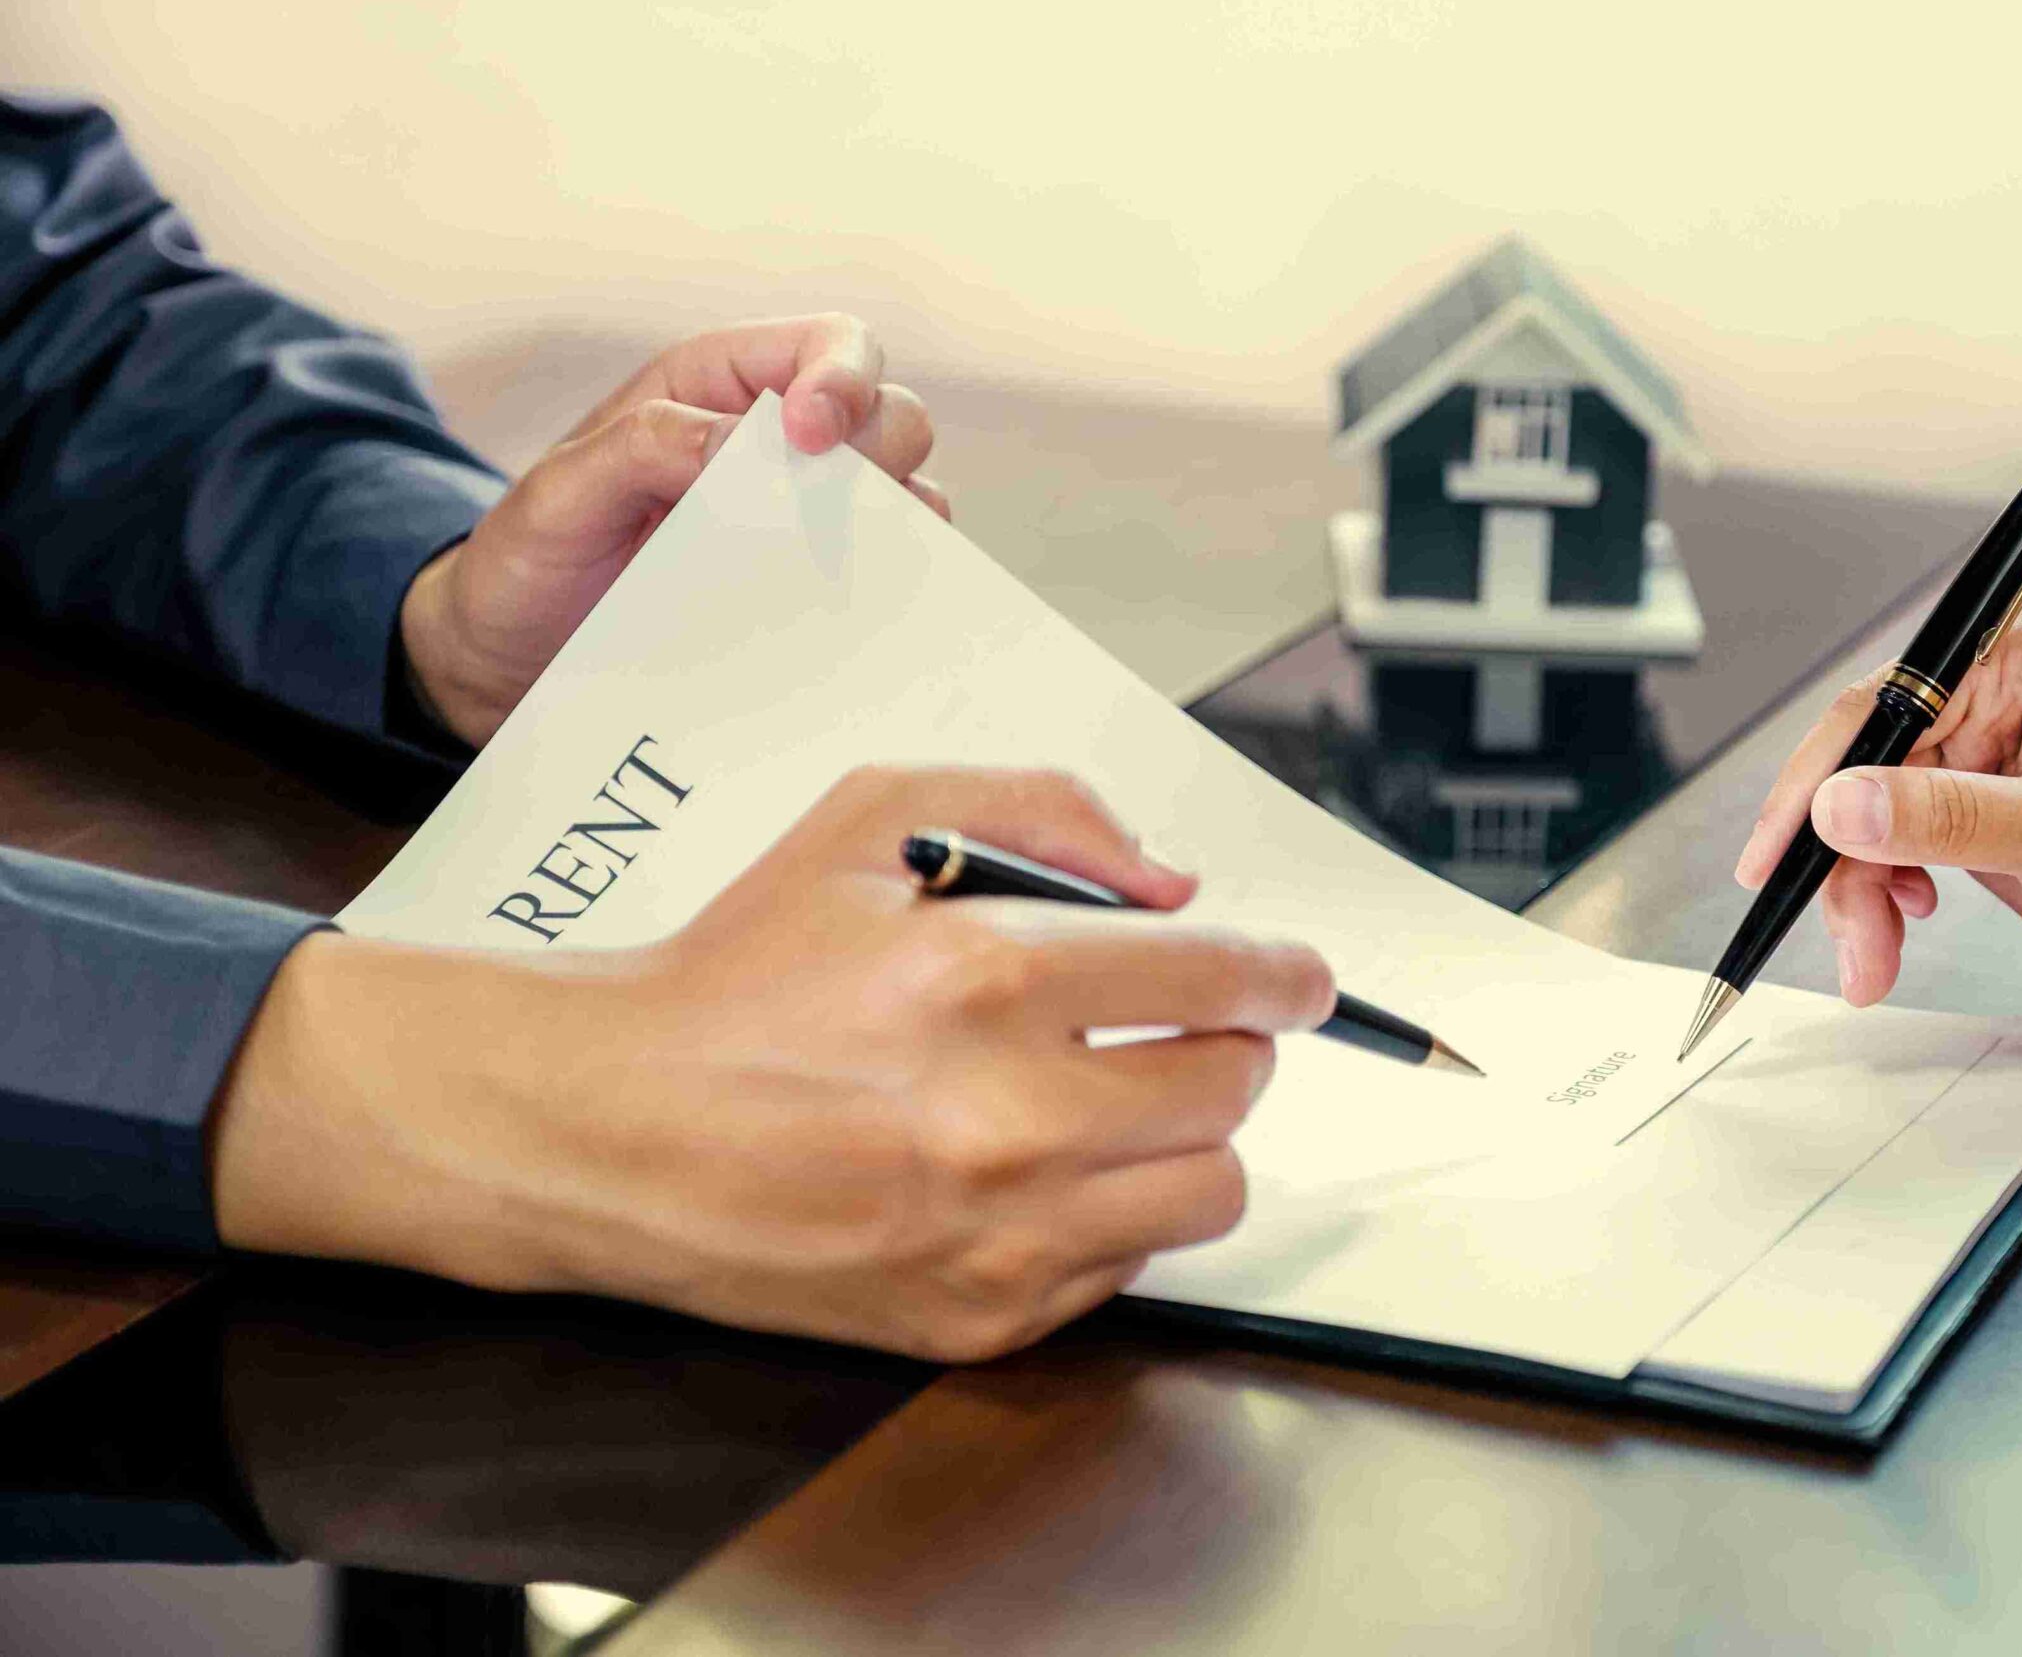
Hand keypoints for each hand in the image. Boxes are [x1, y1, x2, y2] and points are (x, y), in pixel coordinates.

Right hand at [210, 767, 1335, 1361]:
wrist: (611, 1128)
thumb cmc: (737, 973)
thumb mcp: (875, 821)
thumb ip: (1046, 812)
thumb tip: (1172, 883)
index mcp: (989, 975)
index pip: (1223, 977)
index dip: (1286, 973)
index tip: (1301, 978)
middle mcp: (1008, 1116)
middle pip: (1235, 1089)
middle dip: (1224, 1043)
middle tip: (1176, 1025)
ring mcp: (997, 1232)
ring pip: (1210, 1193)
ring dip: (1186, 1139)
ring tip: (1116, 1102)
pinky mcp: (977, 1317)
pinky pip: (1128, 1270)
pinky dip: (1112, 1216)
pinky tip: (1040, 1172)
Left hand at [400, 315, 948, 744]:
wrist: (513, 659)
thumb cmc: (530, 558)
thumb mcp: (560, 493)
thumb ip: (644, 448)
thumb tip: (747, 442)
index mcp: (721, 385)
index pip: (830, 345)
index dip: (845, 379)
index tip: (811, 437)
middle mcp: (779, 444)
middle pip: (892, 417)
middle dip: (876, 458)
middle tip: (820, 516)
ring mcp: (803, 521)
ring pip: (906, 497)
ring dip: (891, 530)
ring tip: (830, 573)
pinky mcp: (811, 589)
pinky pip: (885, 574)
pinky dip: (885, 587)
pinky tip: (847, 616)